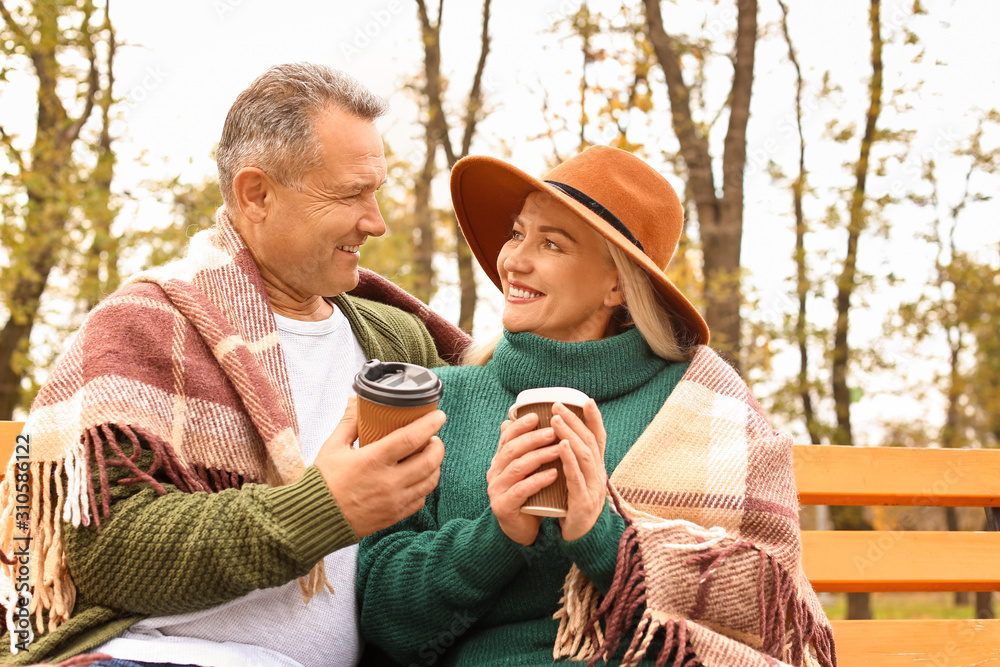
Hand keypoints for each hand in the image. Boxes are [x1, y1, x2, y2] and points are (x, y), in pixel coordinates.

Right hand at [314, 396, 445, 537]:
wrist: (315, 519)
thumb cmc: (324, 482)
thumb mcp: (333, 447)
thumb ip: (349, 422)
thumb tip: (356, 401)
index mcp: (373, 460)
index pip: (411, 438)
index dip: (430, 425)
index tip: (439, 416)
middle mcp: (389, 482)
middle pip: (430, 461)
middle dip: (437, 445)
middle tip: (433, 437)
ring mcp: (394, 501)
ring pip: (430, 481)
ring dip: (435, 466)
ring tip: (428, 456)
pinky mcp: (394, 516)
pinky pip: (421, 500)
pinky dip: (424, 486)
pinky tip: (417, 478)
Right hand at [486, 413, 560, 545]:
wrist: (521, 529)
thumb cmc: (528, 495)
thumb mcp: (527, 469)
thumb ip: (526, 449)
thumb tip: (520, 421)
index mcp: (499, 461)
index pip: (506, 437)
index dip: (520, 426)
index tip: (537, 415)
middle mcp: (494, 473)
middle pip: (512, 450)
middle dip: (533, 438)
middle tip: (554, 431)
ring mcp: (496, 490)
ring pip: (517, 467)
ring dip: (539, 456)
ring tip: (559, 450)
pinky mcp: (503, 507)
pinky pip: (521, 490)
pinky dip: (538, 480)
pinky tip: (554, 474)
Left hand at [553, 400, 607, 541]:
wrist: (581, 539)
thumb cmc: (574, 505)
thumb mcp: (576, 478)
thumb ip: (569, 459)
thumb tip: (557, 435)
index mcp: (596, 468)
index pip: (599, 438)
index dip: (595, 419)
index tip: (587, 400)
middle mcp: (598, 474)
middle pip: (589, 442)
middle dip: (574, 421)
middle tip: (557, 406)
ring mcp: (593, 487)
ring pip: (585, 455)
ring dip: (570, 435)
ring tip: (556, 420)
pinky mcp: (583, 502)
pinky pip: (577, 477)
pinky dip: (569, 459)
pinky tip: (561, 446)